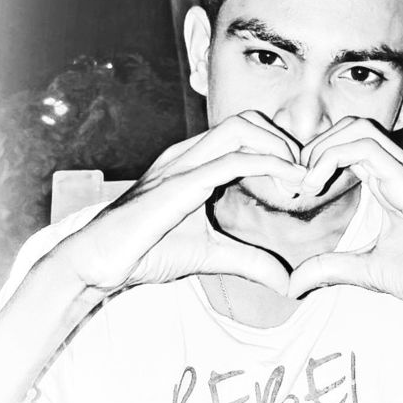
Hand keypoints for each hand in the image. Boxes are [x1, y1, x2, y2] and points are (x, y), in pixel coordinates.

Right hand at [55, 111, 305, 296]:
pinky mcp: (182, 182)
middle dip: (284, 141)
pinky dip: (271, 166)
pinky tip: (289, 185)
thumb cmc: (144, 251)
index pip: (244, 133)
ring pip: (244, 128)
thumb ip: (248, 261)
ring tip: (300, 179)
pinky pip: (234, 160)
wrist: (98, 261)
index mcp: (193, 161)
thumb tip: (285, 282)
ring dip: (281, 148)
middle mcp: (189, 153)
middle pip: (248, 120)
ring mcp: (184, 162)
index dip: (278, 149)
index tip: (301, 180)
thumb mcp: (209, 255)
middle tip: (305, 176)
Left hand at [289, 118, 402, 320]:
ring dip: (320, 150)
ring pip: (356, 128)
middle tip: (293, 183)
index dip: (316, 158)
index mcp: (393, 180)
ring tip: (304, 185)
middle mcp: (402, 167)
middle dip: (314, 147)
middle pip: (350, 126)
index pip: (349, 144)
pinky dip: (330, 159)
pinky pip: (364, 148)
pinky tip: (315, 187)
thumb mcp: (369, 271)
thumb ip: (332, 269)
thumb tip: (294, 285)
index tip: (295, 190)